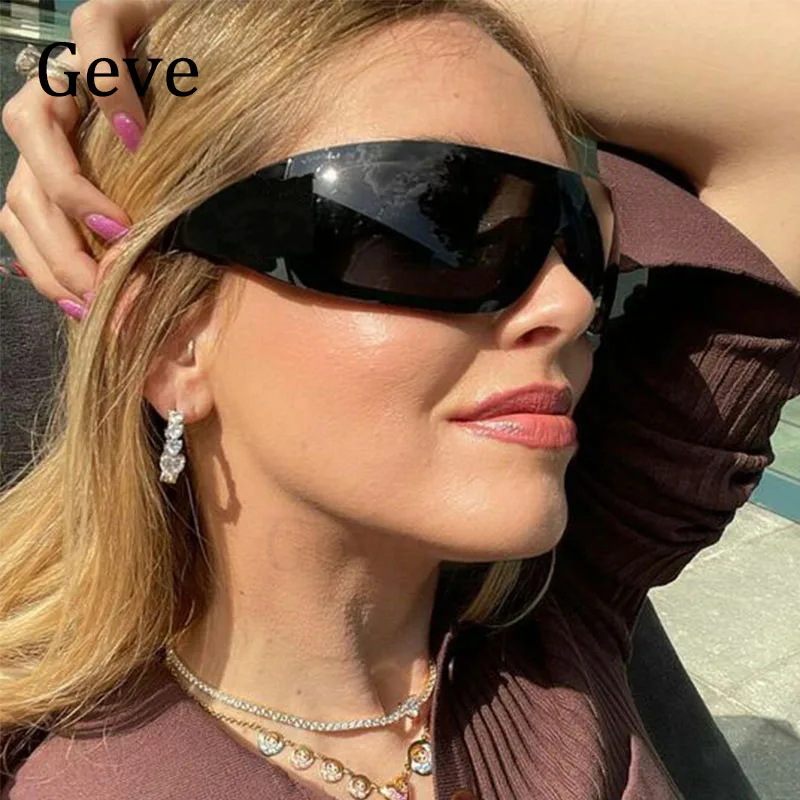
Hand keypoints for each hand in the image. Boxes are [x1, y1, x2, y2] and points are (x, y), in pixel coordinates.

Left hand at [0, 0, 172, 320]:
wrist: (228, 51)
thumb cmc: (198, 136)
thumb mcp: (169, 201)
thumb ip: (148, 239)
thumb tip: (138, 306)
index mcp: (59, 162)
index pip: (26, 221)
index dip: (45, 268)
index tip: (86, 308)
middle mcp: (54, 119)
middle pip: (21, 188)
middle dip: (58, 247)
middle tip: (102, 287)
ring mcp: (72, 71)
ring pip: (28, 122)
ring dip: (68, 188)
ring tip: (118, 228)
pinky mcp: (110, 20)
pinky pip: (93, 48)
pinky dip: (110, 96)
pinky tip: (137, 137)